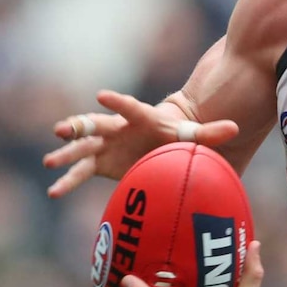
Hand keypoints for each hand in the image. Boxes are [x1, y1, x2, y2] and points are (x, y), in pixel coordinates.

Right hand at [43, 89, 238, 197]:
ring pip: (82, 147)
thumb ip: (211, 133)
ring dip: (66, 153)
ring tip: (50, 163)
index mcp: (140, 118)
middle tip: (61, 129)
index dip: (117, 101)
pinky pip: (80, 172)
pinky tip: (53, 191)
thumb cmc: (175, 136)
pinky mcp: (99, 162)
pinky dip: (67, 180)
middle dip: (78, 125)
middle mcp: (117, 128)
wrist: (160, 146)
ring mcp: (105, 145)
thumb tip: (236, 128)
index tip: (101, 94)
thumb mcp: (192, 136)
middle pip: (96, 124)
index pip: (129, 107)